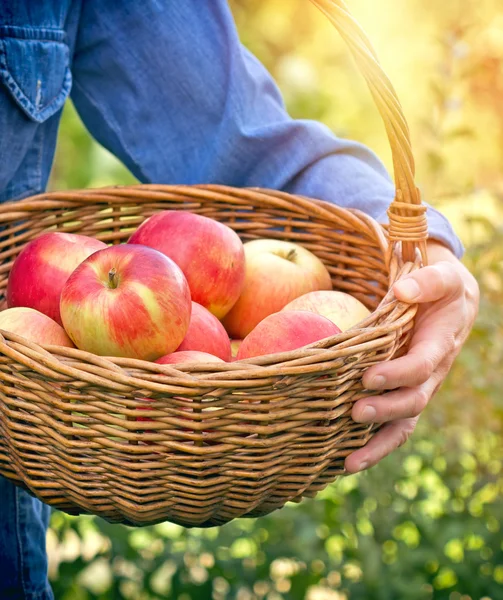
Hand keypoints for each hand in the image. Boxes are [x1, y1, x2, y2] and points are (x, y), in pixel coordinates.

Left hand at [345, 241, 478, 472]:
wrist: (449, 302)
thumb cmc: (441, 287)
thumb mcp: (442, 277)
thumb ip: (427, 282)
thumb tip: (402, 292)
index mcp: (439, 346)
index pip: (420, 367)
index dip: (398, 375)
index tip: (369, 378)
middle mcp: (430, 375)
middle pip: (411, 402)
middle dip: (384, 411)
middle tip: (354, 412)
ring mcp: (416, 389)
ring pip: (402, 424)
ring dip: (377, 445)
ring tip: (348, 464)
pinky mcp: (401, 394)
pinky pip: (391, 425)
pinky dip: (371, 445)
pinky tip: (343, 461)